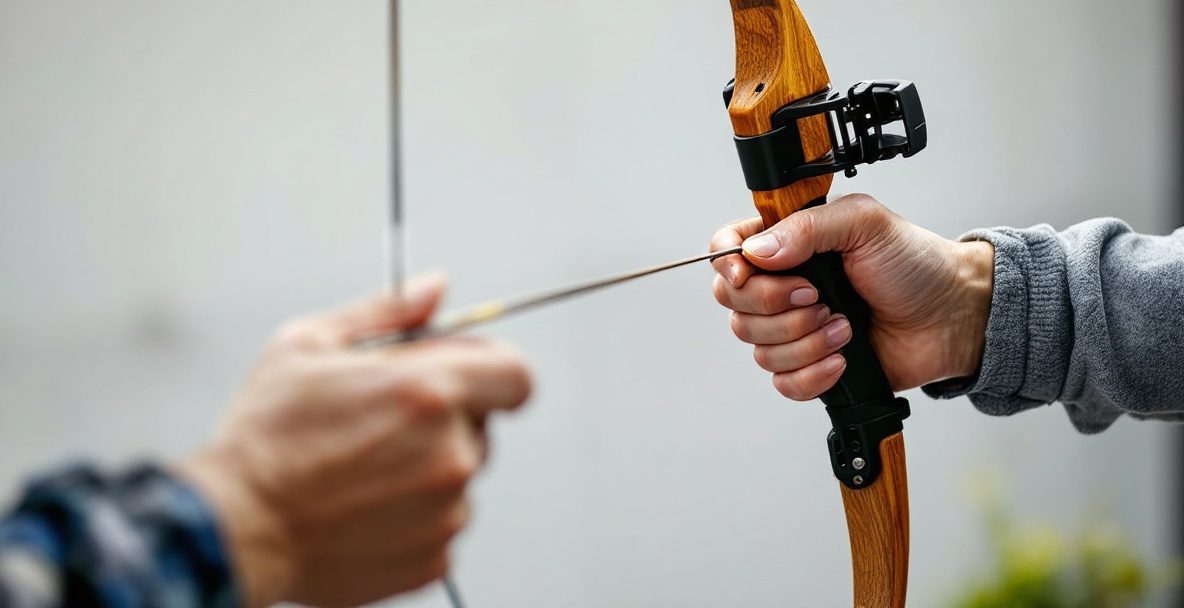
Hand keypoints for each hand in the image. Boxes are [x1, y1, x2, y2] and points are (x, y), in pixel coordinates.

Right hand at [178, 274, 531, 607]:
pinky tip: (365, 504)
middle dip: (445, 417)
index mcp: (429, 392)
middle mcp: (450, 453)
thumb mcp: (310, 344)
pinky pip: (442, 521)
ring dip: (427, 467)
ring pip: (460, 475)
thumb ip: (387, 312)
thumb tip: (434, 289)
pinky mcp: (435, 556)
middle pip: (481, 423)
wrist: (235, 528)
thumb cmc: (265, 439)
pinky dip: (414, 514)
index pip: (515, 374)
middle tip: (383, 422)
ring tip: (363, 468)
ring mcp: (447, 510)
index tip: (469, 376)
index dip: (493, 370)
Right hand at [711, 194, 993, 400]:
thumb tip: (756, 251)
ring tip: (845, 325)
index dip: (727, 265)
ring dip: (804, 340)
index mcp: (788, 244)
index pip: (726, 249)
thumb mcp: (865, 224)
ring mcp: (794, 328)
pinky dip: (812, 373)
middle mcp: (783, 286)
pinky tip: (842, 358)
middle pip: (735, 306)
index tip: (747, 273)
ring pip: (758, 348)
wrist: (953, 317)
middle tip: (820, 296)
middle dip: (776, 306)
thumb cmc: (915, 264)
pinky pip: (782, 382)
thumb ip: (807, 228)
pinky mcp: (810, 367)